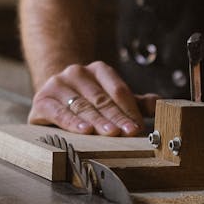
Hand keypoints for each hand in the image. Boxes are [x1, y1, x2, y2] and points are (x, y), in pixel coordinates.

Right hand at [29, 61, 157, 135]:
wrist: (53, 96)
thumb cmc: (89, 100)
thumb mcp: (113, 99)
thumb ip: (136, 103)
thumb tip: (160, 105)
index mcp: (99, 70)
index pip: (118, 90)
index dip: (129, 110)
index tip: (138, 127)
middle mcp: (77, 73)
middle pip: (102, 100)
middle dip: (116, 118)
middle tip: (128, 132)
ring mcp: (58, 85)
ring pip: (82, 107)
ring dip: (97, 122)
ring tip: (109, 133)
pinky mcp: (42, 100)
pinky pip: (58, 112)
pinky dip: (71, 123)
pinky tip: (83, 131)